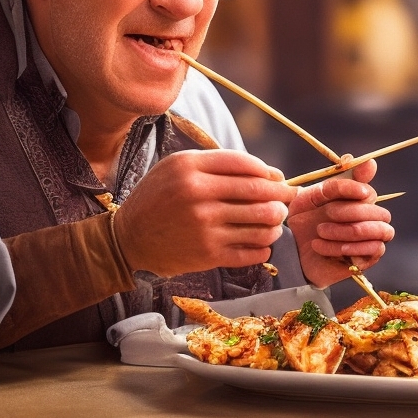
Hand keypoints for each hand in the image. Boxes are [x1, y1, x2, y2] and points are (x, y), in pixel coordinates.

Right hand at [112, 149, 297, 276]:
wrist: (130, 238)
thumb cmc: (157, 198)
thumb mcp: (176, 167)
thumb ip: (216, 164)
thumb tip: (267, 173)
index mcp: (190, 168)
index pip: (245, 164)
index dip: (268, 171)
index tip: (277, 178)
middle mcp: (198, 195)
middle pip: (258, 192)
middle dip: (281, 195)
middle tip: (288, 199)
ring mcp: (205, 226)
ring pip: (262, 223)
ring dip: (276, 223)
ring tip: (274, 222)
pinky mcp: (208, 253)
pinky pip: (253, 251)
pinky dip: (264, 247)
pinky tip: (260, 243)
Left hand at [286, 159, 394, 287]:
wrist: (291, 250)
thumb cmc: (303, 220)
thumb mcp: (312, 197)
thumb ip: (334, 182)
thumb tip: (357, 159)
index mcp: (356, 200)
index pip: (369, 190)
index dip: (360, 188)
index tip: (350, 191)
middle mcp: (369, 218)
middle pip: (379, 212)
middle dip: (352, 212)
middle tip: (327, 213)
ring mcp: (372, 239)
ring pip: (380, 231)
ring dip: (348, 231)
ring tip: (321, 232)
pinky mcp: (367, 260)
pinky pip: (371, 251)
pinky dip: (344, 248)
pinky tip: (321, 247)